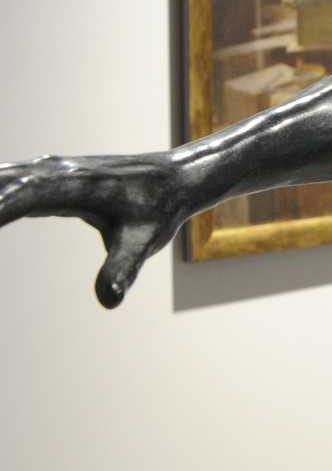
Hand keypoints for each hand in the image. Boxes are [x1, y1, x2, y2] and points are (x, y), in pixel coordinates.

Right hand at [0, 153, 191, 307]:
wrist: (176, 179)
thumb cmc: (158, 211)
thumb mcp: (143, 241)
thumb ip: (123, 268)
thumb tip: (110, 299)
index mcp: (71, 185)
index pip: (16, 197)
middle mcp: (52, 171)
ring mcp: (46, 171)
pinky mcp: (44, 177)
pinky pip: (2, 184)